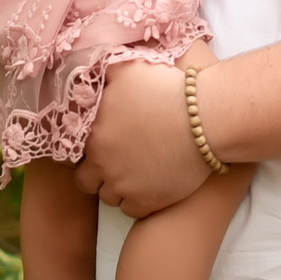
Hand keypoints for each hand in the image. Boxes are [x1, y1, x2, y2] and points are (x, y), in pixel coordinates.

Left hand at [72, 61, 211, 216]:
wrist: (206, 118)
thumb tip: (89, 72)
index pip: (75, 151)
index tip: (106, 144)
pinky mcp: (144, 202)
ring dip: (119, 187)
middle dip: (98, 174)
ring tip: (138, 173)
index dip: (90, 148)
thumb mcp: (129, 68)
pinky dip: (138, 200)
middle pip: (86, 180)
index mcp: (93, 131)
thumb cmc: (169, 89)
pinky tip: (151, 185)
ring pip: (108, 197)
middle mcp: (101, 160)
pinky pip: (130, 210)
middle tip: (118, 163)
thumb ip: (103, 72)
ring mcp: (122, 184)